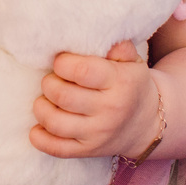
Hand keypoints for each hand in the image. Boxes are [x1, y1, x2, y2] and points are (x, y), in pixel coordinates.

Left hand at [30, 40, 158, 158]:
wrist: (146, 124)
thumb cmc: (130, 84)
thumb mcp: (131, 61)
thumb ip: (117, 46)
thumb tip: (104, 34)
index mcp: (121, 82)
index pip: (82, 71)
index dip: (62, 63)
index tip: (61, 62)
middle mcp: (110, 110)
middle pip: (62, 96)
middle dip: (49, 83)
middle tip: (53, 80)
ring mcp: (98, 134)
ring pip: (55, 123)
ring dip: (41, 108)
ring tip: (46, 99)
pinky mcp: (88, 151)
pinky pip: (56, 149)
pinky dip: (39, 138)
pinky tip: (39, 126)